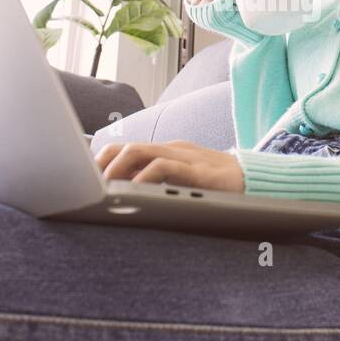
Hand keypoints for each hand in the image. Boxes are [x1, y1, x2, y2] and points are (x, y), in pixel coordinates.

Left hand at [94, 139, 245, 192]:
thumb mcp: (182, 179)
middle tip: (87, 183)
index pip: (126, 148)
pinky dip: (146, 177)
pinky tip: (135, 190)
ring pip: (141, 151)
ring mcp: (185, 158)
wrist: (255, 180)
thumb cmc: (215, 184)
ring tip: (105, 185)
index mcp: (166, 152)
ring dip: (118, 168)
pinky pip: (167, 168)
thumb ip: (158, 181)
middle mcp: (171, 150)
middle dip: (103, 163)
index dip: (102, 160)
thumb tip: (125, 193)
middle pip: (128, 146)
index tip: (84, 177)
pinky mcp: (198, 172)